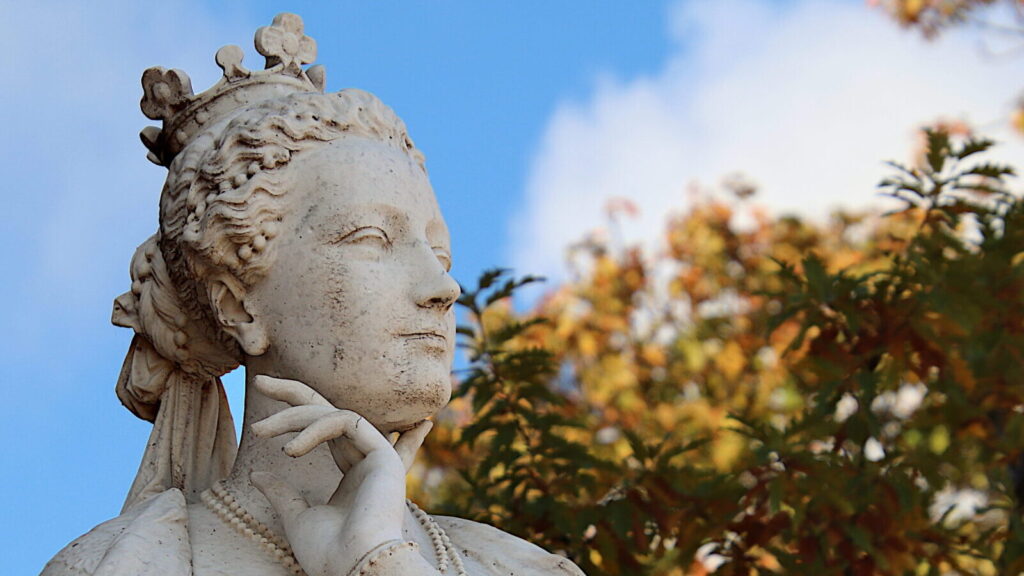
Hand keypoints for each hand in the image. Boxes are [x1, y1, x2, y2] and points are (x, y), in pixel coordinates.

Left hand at [249, 375, 432, 575]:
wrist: (353, 566)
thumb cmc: (328, 552)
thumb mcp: (295, 518)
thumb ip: (281, 493)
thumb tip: (258, 473)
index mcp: (352, 476)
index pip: (336, 434)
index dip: (311, 414)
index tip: (277, 394)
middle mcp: (365, 460)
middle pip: (330, 411)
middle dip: (295, 393)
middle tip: (260, 381)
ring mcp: (376, 455)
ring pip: (332, 413)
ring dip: (293, 416)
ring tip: (260, 430)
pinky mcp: (381, 453)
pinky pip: (345, 421)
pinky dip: (313, 429)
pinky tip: (290, 450)